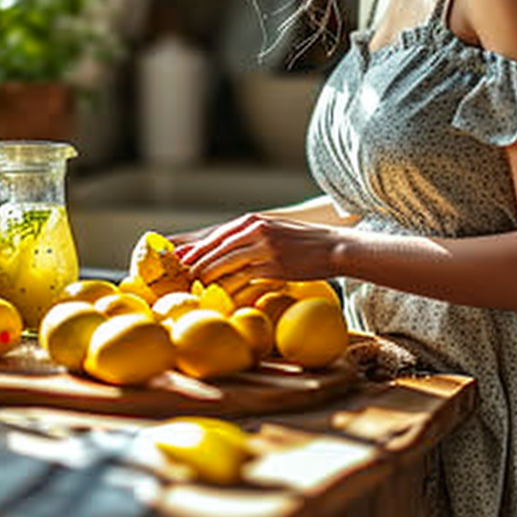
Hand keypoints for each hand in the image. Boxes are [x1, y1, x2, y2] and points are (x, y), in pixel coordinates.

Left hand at [174, 213, 341, 286]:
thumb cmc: (304, 241)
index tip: (183, 258)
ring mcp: (265, 249)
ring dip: (210, 275)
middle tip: (184, 275)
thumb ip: (252, 235)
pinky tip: (222, 294)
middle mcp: (256, 231)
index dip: (199, 248)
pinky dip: (231, 286)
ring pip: (228, 263)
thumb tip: (229, 248)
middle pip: (218, 248)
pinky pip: (245, 278)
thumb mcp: (274, 230)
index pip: (218, 235)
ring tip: (198, 285)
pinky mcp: (274, 266)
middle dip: (199, 262)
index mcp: (254, 221)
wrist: (334, 246)